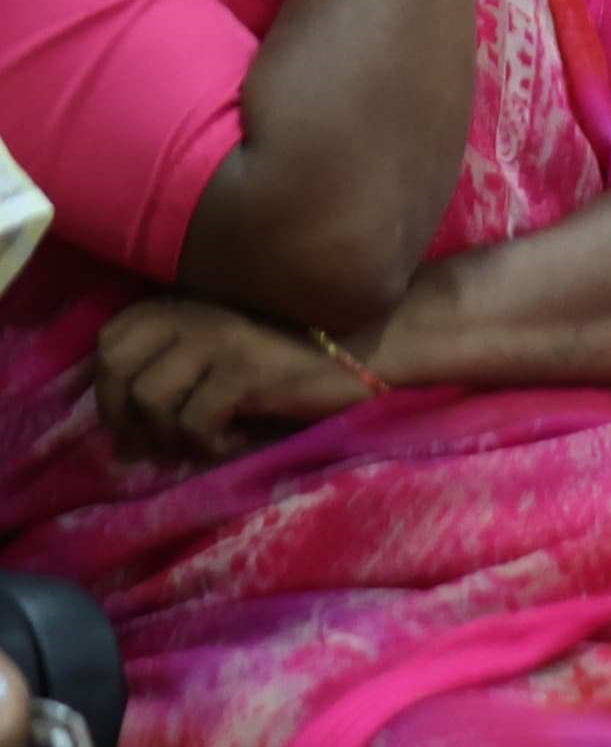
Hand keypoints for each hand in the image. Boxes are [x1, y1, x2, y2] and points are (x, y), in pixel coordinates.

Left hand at [94, 298, 371, 463]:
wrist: (364, 349)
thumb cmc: (291, 356)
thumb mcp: (224, 353)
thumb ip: (173, 374)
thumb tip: (122, 440)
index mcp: (183, 301)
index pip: (109, 341)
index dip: (109, 388)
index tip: (136, 421)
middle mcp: (193, 312)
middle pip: (117, 370)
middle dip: (126, 418)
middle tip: (161, 443)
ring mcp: (218, 337)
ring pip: (150, 400)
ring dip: (170, 436)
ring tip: (204, 443)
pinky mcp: (245, 369)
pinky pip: (195, 422)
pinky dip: (210, 445)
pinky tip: (237, 441)